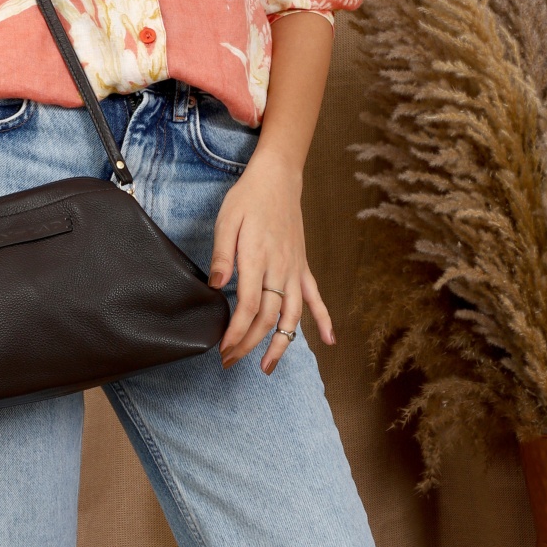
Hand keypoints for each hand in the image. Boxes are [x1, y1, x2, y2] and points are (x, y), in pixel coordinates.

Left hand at [207, 150, 335, 373]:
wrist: (278, 178)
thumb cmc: (248, 198)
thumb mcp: (227, 220)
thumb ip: (222, 255)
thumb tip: (215, 287)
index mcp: (257, 258)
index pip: (247, 306)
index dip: (236, 332)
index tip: (223, 348)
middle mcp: (280, 269)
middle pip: (268, 317)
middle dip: (249, 344)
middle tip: (231, 362)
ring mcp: (295, 269)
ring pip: (292, 316)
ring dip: (281, 344)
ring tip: (268, 367)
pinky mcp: (303, 266)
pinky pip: (316, 297)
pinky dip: (324, 319)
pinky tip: (331, 340)